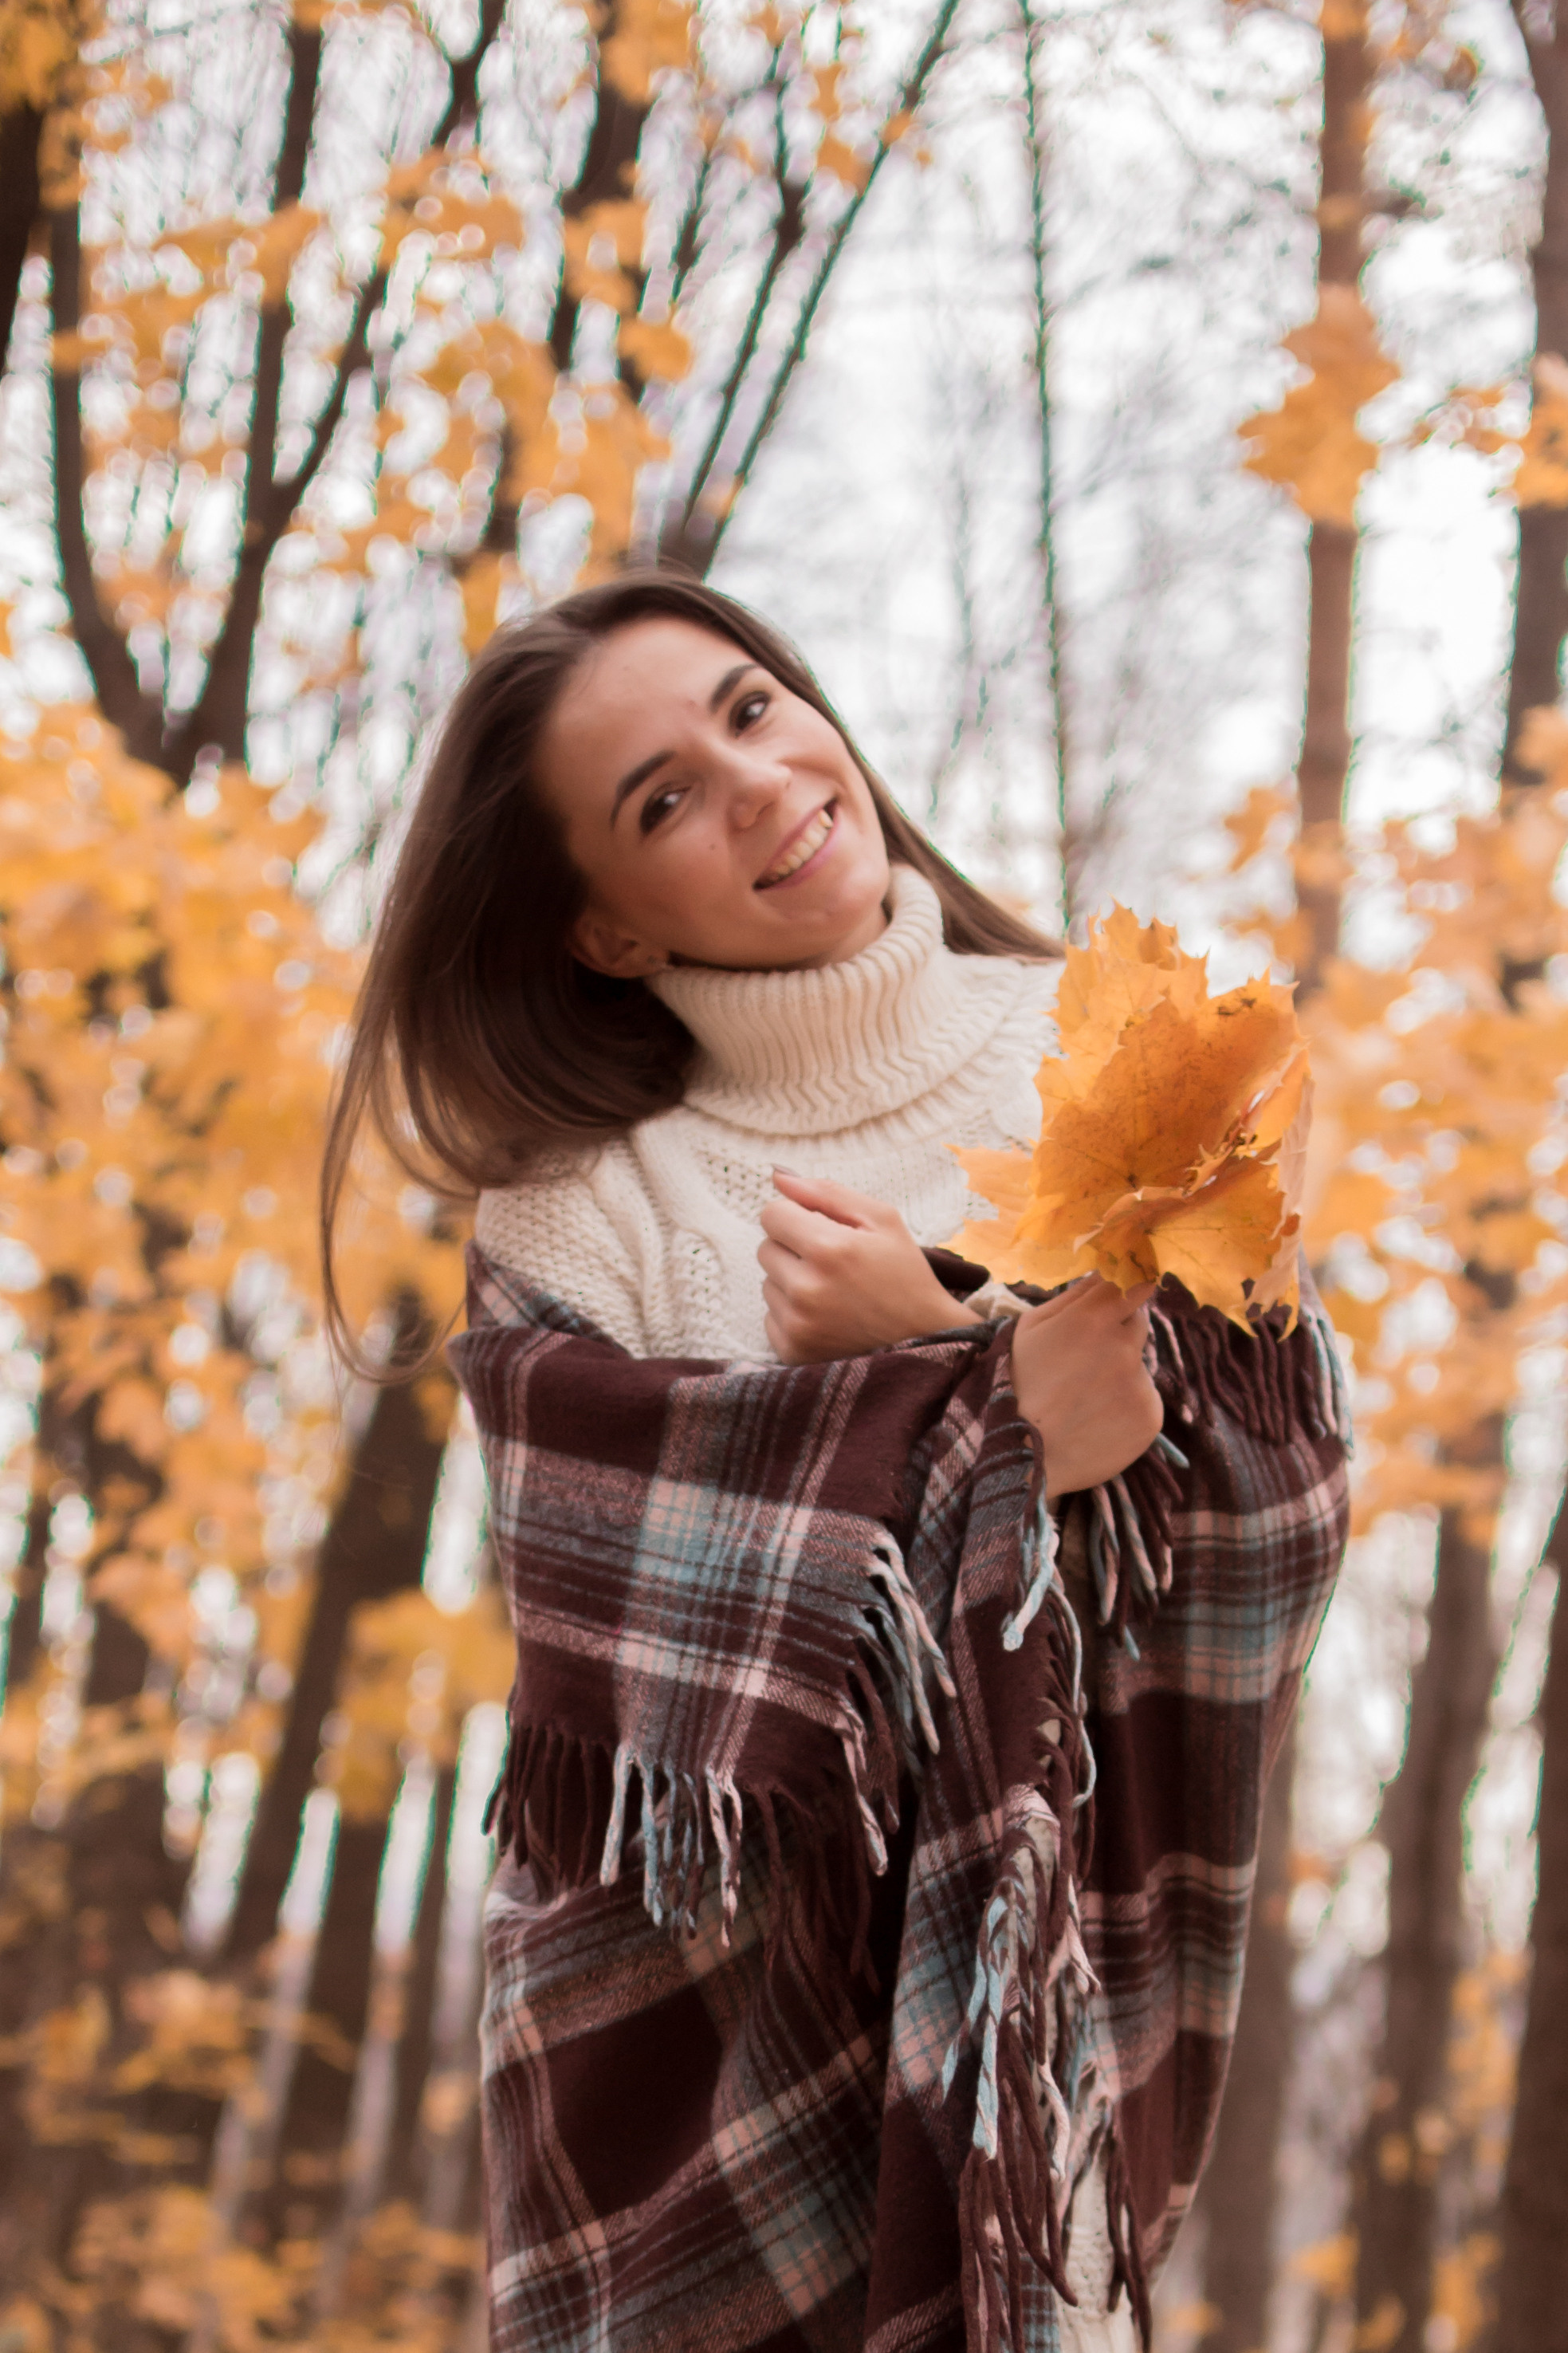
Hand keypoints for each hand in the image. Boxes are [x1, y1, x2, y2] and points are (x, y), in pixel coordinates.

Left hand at [758, 1169, 981, 1363]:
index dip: (796, 1217)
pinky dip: (792, 1315)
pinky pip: (770, 1318)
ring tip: (833, 1293)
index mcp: (830, 1249)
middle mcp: (807, 1289)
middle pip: (765, 1248)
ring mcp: (798, 1325)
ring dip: (792, 1283)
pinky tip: (826, 1318)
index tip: (820, 1229)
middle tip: (834, 1265)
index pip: (771, 1214)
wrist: (925, 1339)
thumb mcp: (882, 1220)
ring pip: (767, 1283)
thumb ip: (827, 1192)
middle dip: (794, 1249)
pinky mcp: (792, 1351)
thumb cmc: (904, 1274)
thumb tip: (777, 1176)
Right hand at [1010, 1276, 1163, 1499]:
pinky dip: (1126, 1406)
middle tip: (1085, 1359)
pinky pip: (1144, 1399)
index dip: (1130, 1284)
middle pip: (1138, 1320)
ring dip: (1120, 1372)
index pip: (1135, 1280)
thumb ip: (1074, 1296)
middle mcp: (1123, 1346)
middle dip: (1118, 1332)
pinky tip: (1096, 1419)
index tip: (1124, 1290)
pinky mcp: (1151, 1416)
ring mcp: (1140, 1383)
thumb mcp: (1030, 1328)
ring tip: (1083, 1398)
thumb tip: (1106, 1270)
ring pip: (1138, 1364)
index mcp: (1092, 1318)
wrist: (1020, 1455)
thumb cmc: (1017, 1383)